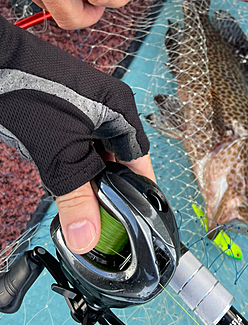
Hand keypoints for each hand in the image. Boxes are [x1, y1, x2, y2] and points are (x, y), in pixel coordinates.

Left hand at [0, 16, 152, 254]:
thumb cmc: (30, 90)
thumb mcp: (58, 152)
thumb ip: (76, 197)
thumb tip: (87, 234)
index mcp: (120, 109)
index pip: (140, 158)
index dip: (137, 189)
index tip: (134, 214)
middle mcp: (109, 106)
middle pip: (119, 157)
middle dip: (109, 186)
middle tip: (102, 214)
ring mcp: (88, 107)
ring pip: (97, 153)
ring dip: (89, 176)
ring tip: (81, 198)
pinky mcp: (69, 110)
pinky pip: (80, 145)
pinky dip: (74, 164)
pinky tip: (64, 177)